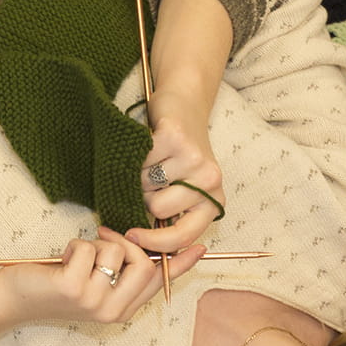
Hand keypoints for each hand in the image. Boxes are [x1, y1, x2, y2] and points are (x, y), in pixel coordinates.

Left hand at [0, 228, 205, 326]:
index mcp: (123, 309)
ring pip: (116, 252)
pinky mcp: (73, 288)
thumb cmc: (53, 285)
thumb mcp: (94, 280)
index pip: (158, 283)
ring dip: (94, 245)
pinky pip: (89, 250)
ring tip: (75, 259)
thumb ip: (121, 271)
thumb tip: (146, 247)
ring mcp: (94, 302)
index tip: (199, 248)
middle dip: (125, 242)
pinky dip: (74, 246)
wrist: (15, 300)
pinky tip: (61, 261)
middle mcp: (113, 310)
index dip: (180, 264)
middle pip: (142, 263)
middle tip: (101, 238)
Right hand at [134, 111, 225, 251]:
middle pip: (157, 209)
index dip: (154, 242)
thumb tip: (138, 241)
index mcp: (213, 201)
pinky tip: (150, 145)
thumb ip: (171, 214)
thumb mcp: (183, 189)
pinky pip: (140, 161)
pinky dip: (136, 155)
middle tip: (153, 177)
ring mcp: (193, 159)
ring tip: (153, 159)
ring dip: (139, 174)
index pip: (183, 236)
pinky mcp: (175, 137)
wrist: (184, 103)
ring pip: (145, 185)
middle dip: (145, 196)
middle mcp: (209, 181)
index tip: (131, 237)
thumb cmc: (179, 153)